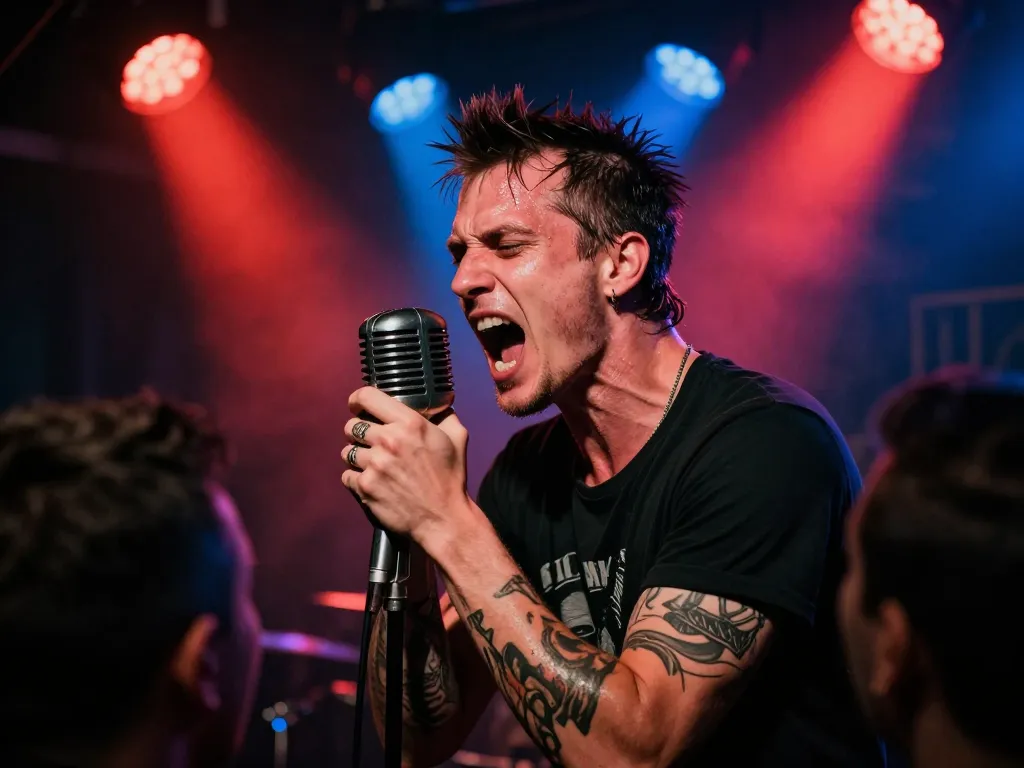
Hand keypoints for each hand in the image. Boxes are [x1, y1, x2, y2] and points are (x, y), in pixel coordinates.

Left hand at [340, 387, 472, 550]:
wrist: (443, 518)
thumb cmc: (450, 479)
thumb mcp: (457, 438)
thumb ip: (445, 414)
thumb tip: (438, 403)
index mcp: (410, 423)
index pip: (366, 397)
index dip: (357, 400)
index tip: (357, 406)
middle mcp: (389, 441)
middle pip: (352, 425)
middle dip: (359, 432)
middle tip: (372, 443)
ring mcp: (375, 464)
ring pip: (347, 451)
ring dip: (358, 456)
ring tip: (375, 465)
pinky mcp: (366, 487)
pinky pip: (347, 475)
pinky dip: (356, 478)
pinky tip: (373, 482)